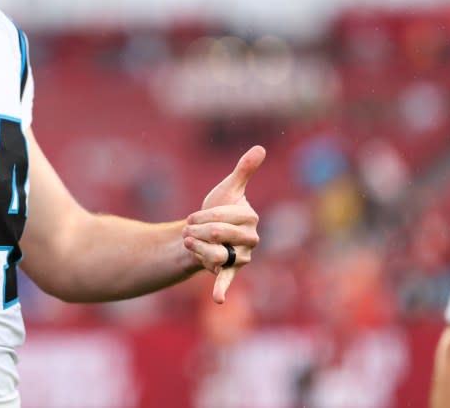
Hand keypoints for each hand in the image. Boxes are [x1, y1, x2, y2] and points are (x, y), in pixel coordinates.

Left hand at [183, 145, 264, 303]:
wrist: (205, 232)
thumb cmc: (219, 208)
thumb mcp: (229, 188)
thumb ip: (244, 170)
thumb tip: (260, 148)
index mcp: (251, 218)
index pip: (224, 216)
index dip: (203, 216)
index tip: (192, 217)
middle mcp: (251, 240)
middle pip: (219, 235)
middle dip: (199, 231)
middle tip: (189, 231)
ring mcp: (242, 257)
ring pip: (217, 255)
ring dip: (198, 250)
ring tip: (189, 244)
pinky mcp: (230, 271)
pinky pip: (227, 280)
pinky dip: (222, 289)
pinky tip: (218, 299)